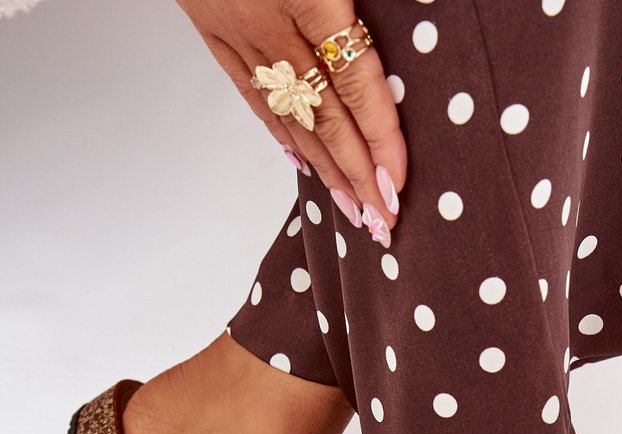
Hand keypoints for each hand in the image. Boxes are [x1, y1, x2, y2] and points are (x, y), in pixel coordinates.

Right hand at [176, 0, 406, 239]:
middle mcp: (269, 24)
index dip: (380, 138)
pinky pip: (250, 93)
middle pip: (325, 117)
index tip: (397, 183)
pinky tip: (300, 161)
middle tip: (381, 223)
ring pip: (288, 115)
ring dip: (323, 170)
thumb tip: (410, 14)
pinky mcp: (210, 28)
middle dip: (356, 175)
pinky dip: (280, 133)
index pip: (355, 83)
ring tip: (350, 211)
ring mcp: (235, 31)